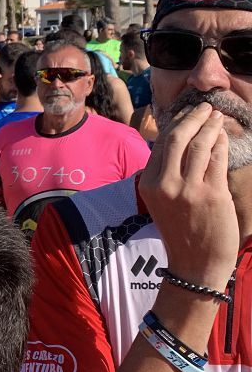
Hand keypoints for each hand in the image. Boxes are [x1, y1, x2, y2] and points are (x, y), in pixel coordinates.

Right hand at [138, 102, 237, 289]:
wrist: (195, 264)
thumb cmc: (181, 231)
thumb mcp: (162, 201)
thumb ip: (166, 173)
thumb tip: (180, 140)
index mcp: (148, 184)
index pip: (161, 143)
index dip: (176, 123)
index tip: (188, 113)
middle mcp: (165, 185)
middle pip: (177, 138)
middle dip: (194, 117)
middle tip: (206, 107)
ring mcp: (188, 190)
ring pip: (199, 145)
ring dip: (210, 127)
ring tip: (217, 118)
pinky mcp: (211, 195)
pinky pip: (216, 160)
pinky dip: (221, 144)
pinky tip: (223, 137)